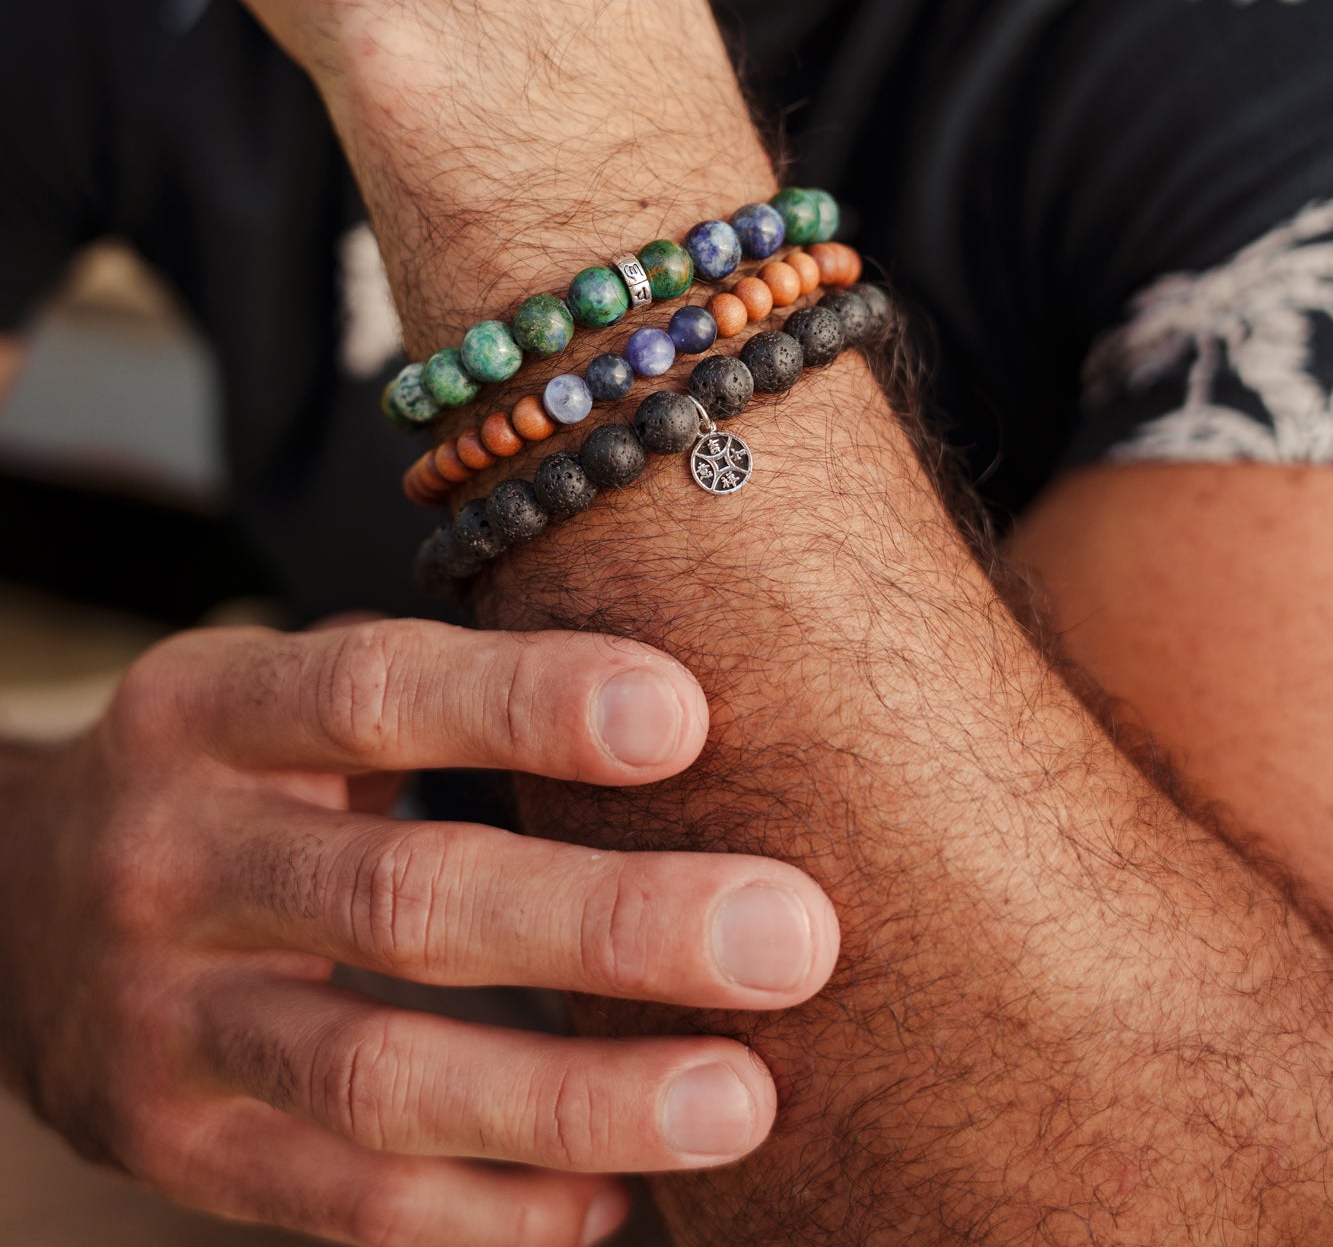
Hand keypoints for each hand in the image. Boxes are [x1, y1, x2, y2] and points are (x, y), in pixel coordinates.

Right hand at [0, 617, 837, 1245]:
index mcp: (204, 710)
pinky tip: (620, 1198)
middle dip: (606, 923)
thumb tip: (683, 709)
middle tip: (787, 934)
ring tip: (740, 1099)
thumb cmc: (228, 776)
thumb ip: (434, 692)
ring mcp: (162, 1023)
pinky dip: (491, 1211)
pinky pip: (344, 1207)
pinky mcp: (175, 1151)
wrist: (10, 910)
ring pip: (378, 1081)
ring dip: (572, 1097)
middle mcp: (170, 862)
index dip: (524, 704)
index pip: (372, 692)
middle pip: (400, 899)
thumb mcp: (281, 694)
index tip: (687, 716)